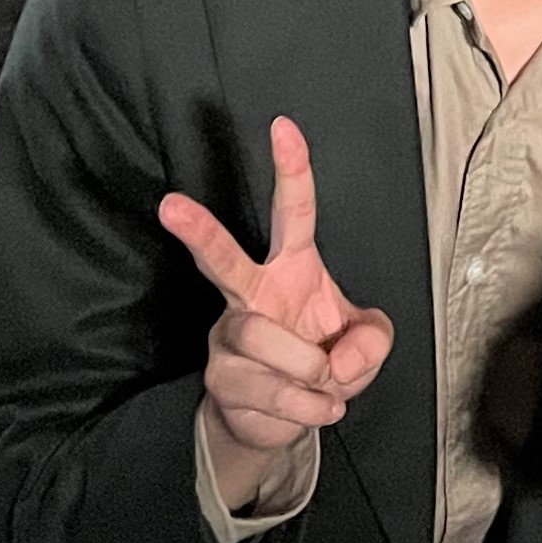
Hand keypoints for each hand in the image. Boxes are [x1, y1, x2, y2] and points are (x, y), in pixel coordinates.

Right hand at [158, 117, 396, 515]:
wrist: (283, 416)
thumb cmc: (323, 358)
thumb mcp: (366, 343)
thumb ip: (371, 339)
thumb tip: (340, 358)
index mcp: (291, 267)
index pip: (295, 210)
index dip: (292, 168)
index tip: (283, 127)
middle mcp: (250, 293)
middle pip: (223, 259)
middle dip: (198, 231)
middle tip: (170, 205)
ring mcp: (229, 335)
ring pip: (267, 342)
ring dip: (312, 373)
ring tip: (325, 385)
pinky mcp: (220, 378)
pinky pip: (275, 392)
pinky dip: (309, 406)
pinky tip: (313, 405)